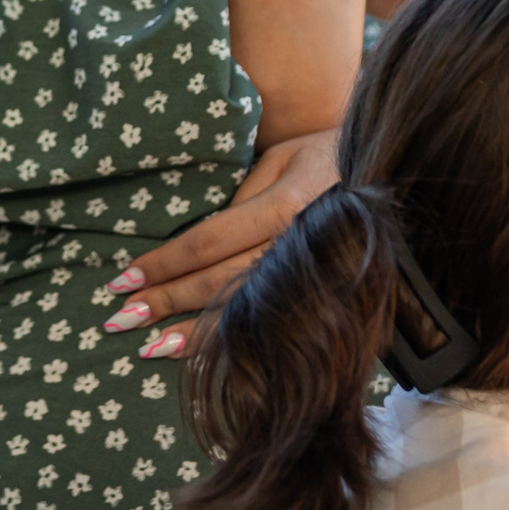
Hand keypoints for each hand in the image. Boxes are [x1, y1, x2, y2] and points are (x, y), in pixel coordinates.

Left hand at [97, 129, 339, 357]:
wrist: (389, 175)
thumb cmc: (322, 156)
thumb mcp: (278, 160)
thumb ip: (240, 198)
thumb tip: (195, 243)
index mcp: (286, 207)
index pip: (208, 241)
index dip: (163, 263)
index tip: (124, 279)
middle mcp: (298, 246)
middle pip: (219, 282)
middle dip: (166, 302)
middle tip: (119, 319)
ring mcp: (314, 275)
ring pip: (244, 310)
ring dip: (192, 333)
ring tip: (149, 348)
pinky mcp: (326, 294)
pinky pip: (270, 321)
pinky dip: (232, 341)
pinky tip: (201, 354)